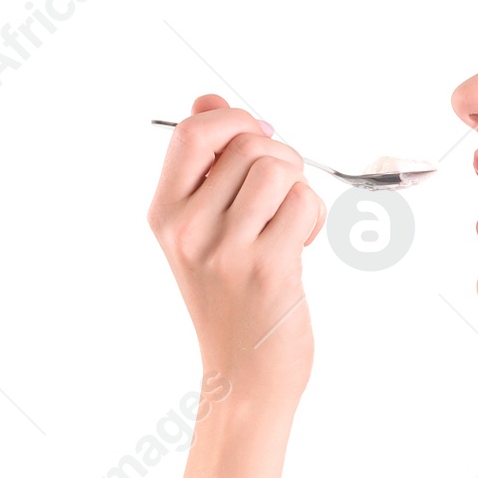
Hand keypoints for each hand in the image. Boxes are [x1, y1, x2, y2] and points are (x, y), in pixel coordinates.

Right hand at [147, 94, 324, 404]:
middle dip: (281, 159)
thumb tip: (210, 101)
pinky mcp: (268, 267)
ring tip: (289, 223)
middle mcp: (189, 228)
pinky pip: (304, 203)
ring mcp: (227, 248)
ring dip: (299, 189)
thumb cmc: (231, 302)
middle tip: (281, 198)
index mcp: (165, 213)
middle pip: (250, 144)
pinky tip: (300, 246)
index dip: (236, 121)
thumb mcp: (202, 233)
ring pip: (279, 168)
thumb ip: (206, 167)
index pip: (194, 132)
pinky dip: (312, 218)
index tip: (258, 141)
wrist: (244, 377)